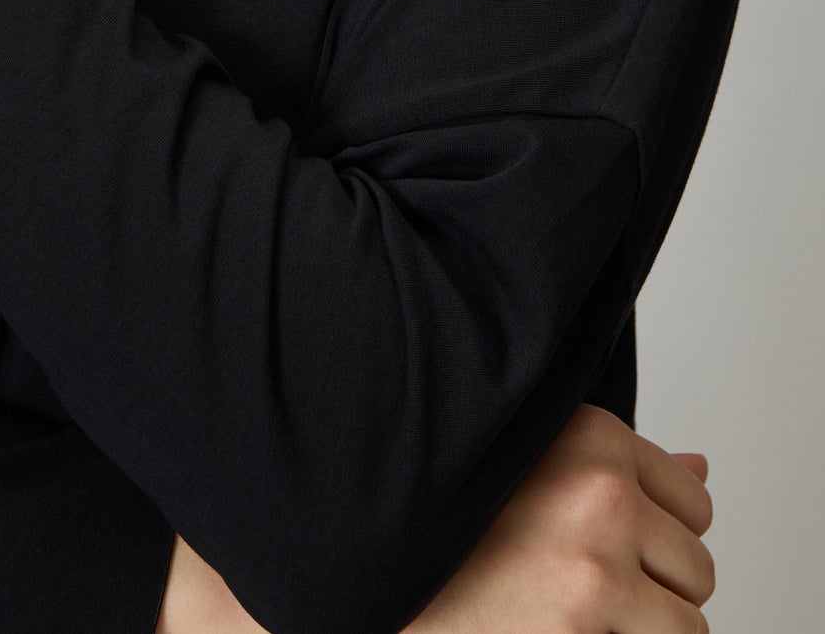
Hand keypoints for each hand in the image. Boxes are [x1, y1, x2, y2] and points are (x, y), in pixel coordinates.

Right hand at [157, 404, 713, 633]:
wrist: (346, 570)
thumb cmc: (422, 508)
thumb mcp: (517, 453)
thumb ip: (606, 458)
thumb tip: (701, 468)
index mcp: (584, 431)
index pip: (687, 493)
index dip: (650, 528)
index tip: (601, 543)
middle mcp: (599, 493)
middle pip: (695, 557)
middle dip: (652, 578)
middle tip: (574, 582)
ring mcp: (596, 569)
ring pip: (689, 614)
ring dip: (644, 622)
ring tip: (566, 611)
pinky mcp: (584, 627)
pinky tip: (560, 626)